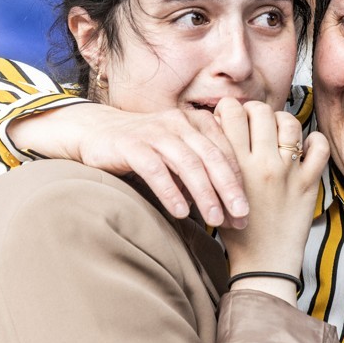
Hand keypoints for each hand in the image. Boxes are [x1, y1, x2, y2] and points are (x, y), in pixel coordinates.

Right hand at [8, 102, 248, 227]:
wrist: (96, 132)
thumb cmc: (144, 148)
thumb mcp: (177, 155)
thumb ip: (201, 170)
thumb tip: (227, 206)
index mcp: (195, 122)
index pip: (226, 152)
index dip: (239, 182)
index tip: (247, 212)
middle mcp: (179, 123)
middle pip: (212, 158)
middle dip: (229, 190)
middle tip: (241, 217)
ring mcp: (155, 132)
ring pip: (188, 163)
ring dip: (204, 194)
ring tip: (215, 220)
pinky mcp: (131, 144)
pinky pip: (156, 169)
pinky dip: (171, 191)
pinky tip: (182, 211)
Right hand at [215, 98, 328, 300]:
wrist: (263, 264)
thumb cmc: (233, 231)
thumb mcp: (214, 194)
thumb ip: (215, 162)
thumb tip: (214, 126)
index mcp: (235, 166)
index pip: (231, 113)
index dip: (229, 108)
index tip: (229, 117)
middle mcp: (262, 164)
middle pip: (260, 111)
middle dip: (254, 110)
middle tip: (253, 122)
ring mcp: (288, 172)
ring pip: (289, 122)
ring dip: (282, 121)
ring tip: (277, 132)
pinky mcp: (309, 183)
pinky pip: (319, 146)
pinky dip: (314, 141)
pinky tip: (303, 147)